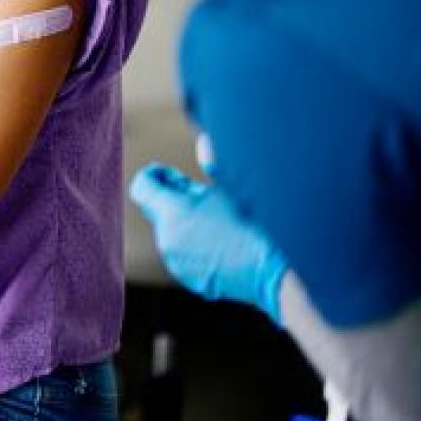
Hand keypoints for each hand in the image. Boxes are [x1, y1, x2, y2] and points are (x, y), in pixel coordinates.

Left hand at [131, 163, 288, 323]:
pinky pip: (185, 253)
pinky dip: (196, 243)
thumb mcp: (233, 184)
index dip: (155, 175)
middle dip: (175, 198)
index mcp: (172, 212)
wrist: (278, 270)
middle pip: (158, 209)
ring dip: (186, 221)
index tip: (173, 174)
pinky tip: (225, 242)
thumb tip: (204, 143)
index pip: (142, 187)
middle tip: (205, 194)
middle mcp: (167, 239)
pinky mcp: (189, 278)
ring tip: (221, 220)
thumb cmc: (258, 223)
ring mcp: (176, 262)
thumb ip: (212, 161)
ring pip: (172, 231)